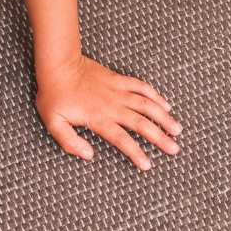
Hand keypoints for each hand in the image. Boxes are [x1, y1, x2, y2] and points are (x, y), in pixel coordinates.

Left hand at [36, 56, 181, 170]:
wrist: (58, 65)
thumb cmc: (53, 95)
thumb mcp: (53, 123)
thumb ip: (69, 142)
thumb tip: (89, 155)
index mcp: (98, 118)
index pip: (122, 140)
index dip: (136, 153)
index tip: (147, 165)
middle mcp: (112, 105)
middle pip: (141, 124)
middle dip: (159, 138)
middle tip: (174, 149)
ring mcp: (117, 91)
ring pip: (146, 105)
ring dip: (163, 117)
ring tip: (177, 129)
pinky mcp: (118, 79)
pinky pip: (141, 86)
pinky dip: (155, 95)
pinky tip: (165, 104)